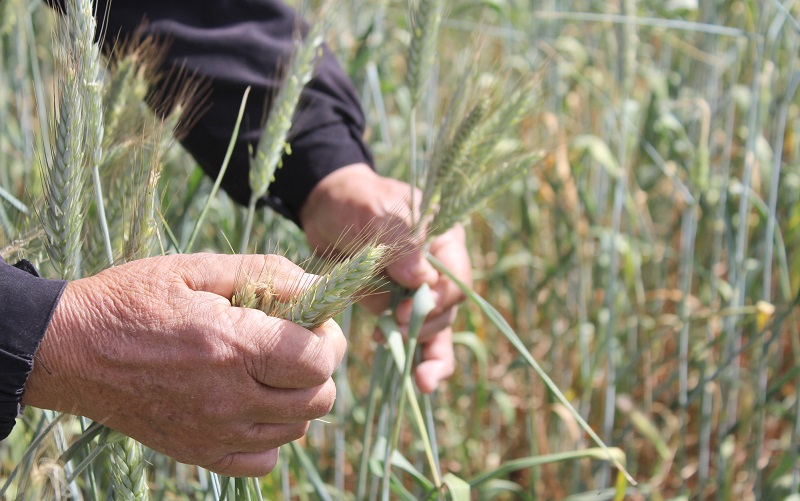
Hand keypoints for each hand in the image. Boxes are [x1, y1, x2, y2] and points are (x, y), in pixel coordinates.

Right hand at [22, 253, 345, 476]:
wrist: (70, 349)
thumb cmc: (133, 300)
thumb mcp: (197, 269)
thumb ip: (267, 274)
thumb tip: (320, 288)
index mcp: (234, 347)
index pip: (319, 361)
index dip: (328, 339)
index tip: (312, 324)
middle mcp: (230, 398)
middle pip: (319, 399)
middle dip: (319, 368)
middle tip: (294, 345)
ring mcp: (215, 433)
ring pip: (297, 430)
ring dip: (296, 399)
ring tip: (267, 371)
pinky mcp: (199, 453)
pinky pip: (263, 461)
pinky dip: (269, 436)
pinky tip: (249, 405)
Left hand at [299, 163, 471, 392]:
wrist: (327, 210)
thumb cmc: (356, 201)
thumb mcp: (375, 210)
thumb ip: (400, 241)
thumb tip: (421, 280)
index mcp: (445, 240)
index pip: (456, 278)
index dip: (437, 298)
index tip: (407, 307)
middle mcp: (439, 269)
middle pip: (447, 308)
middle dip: (425, 325)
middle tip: (396, 328)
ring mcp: (419, 291)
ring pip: (436, 329)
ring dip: (427, 352)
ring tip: (420, 380)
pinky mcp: (399, 308)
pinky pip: (416, 338)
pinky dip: (418, 358)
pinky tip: (418, 379)